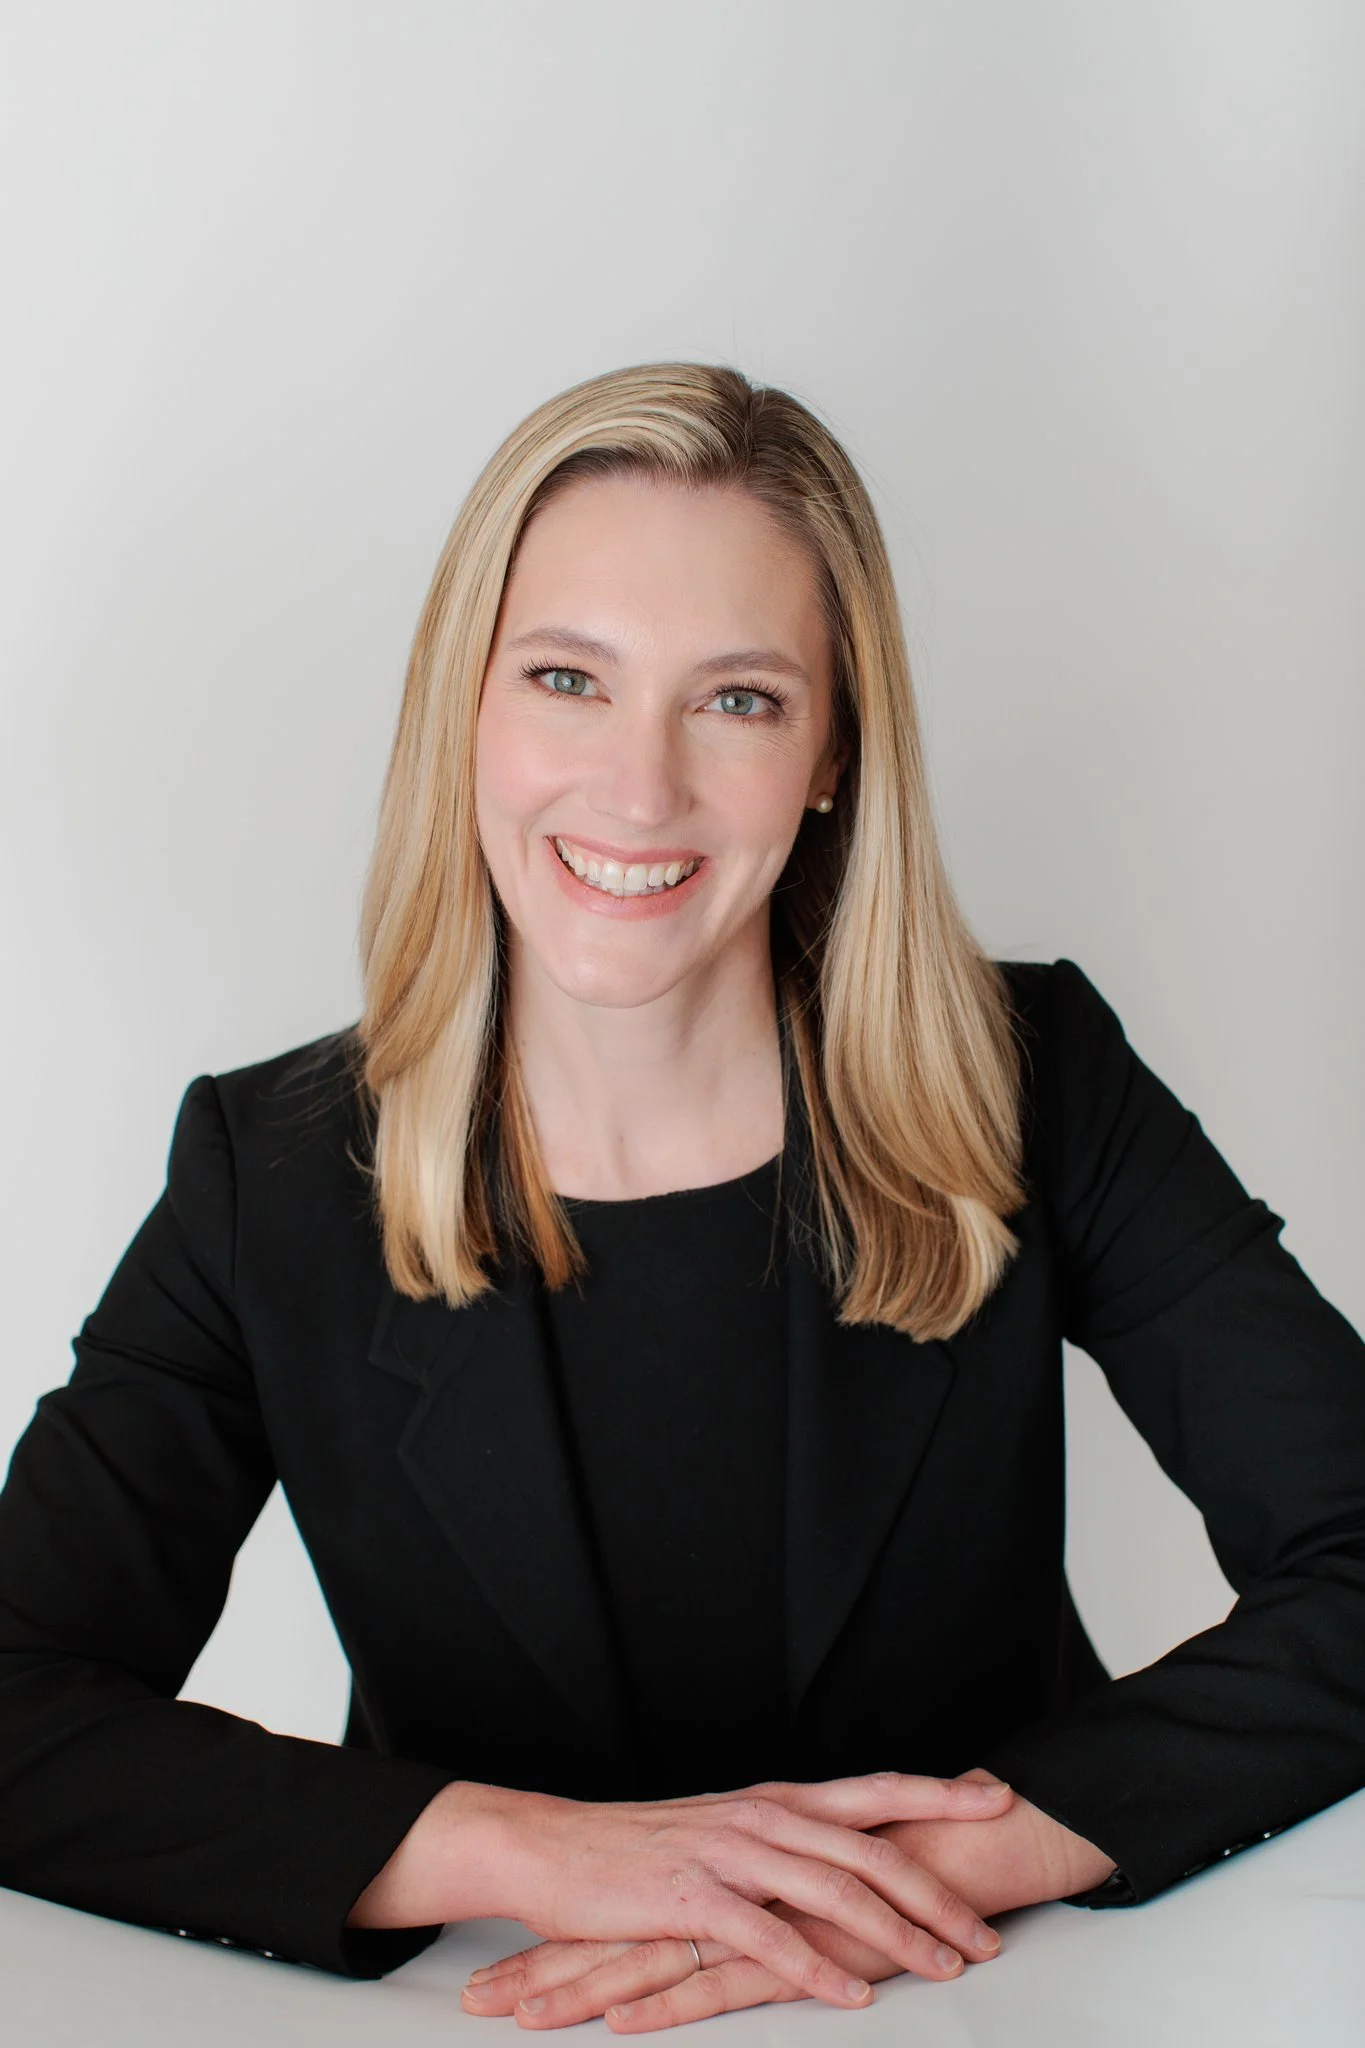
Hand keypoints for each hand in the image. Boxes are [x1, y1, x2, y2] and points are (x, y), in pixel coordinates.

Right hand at [483, 1769, 1012, 2011]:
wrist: (555, 1847)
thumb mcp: (724, 1831)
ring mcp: (731, 1856)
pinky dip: (817, 1968)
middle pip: (871, 1849)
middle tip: (986, 1934)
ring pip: (834, 1891)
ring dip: (897, 1934)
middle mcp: (763, 1818)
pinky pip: (770, 1938)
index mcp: (775, 1800)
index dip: (937, 1792)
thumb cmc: (641, 1847)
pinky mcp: (695, 1900)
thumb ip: (783, 1841)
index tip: (995, 1797)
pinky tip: (852, 1995)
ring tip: (944, 1968)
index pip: (873, 1790)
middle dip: (937, 1892)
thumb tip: (841, 1856)